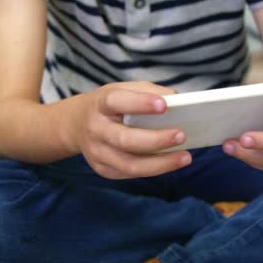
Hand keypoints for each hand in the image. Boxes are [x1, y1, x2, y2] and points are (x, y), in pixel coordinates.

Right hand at [70, 81, 191, 178]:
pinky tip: (170, 163)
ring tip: (185, 157)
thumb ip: (149, 92)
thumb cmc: (110, 106)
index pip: (117, 102)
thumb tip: (178, 101)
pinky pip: (131, 173)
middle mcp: (95, 129)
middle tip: (181, 135)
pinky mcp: (102, 169)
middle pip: (125, 140)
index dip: (140, 103)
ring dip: (161, 163)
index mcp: (101, 103)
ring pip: (130, 164)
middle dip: (156, 140)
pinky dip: (153, 169)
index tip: (164, 105)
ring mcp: (97, 152)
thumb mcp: (124, 89)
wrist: (77, 124)